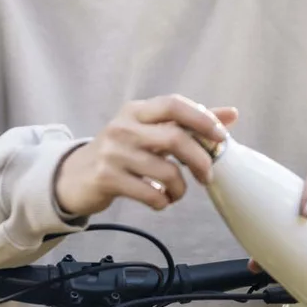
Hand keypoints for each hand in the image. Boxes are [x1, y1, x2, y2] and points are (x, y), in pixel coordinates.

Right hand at [55, 97, 238, 219]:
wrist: (74, 176)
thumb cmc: (121, 152)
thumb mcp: (148, 131)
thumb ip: (188, 122)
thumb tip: (231, 114)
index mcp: (136, 111)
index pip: (174, 104)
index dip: (202, 118)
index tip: (221, 137)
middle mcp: (123, 127)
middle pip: (175, 138)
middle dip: (200, 159)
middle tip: (208, 175)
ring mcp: (113, 153)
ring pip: (166, 171)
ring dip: (181, 188)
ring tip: (178, 193)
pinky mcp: (107, 178)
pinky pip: (150, 194)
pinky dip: (163, 201)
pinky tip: (160, 200)